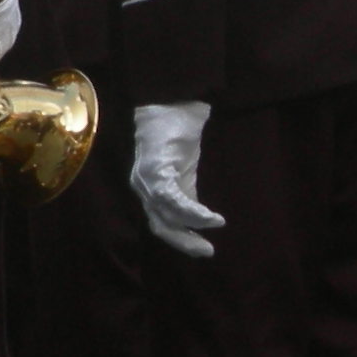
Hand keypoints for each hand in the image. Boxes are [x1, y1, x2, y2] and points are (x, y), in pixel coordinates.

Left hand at [130, 100, 222, 257]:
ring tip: (213, 233)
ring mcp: (145, 177)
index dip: (180, 239)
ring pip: (165, 214)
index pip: (161, 223)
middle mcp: (142, 186)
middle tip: (208, 252)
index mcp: (149, 189)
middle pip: (159, 224)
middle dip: (184, 242)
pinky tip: (211, 218)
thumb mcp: (185, 171)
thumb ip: (187, 193)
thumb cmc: (178, 135)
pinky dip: (192, 212)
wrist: (172, 103)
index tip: (203, 248)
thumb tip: (200, 219)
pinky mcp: (154, 167)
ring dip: (191, 228)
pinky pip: (172, 198)